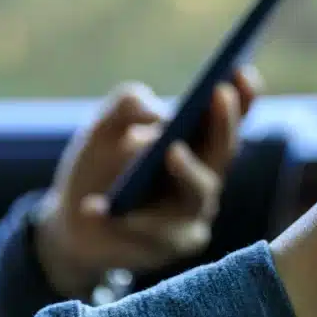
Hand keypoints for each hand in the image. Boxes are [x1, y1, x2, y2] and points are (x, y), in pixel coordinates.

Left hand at [34, 66, 261, 298]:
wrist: (73, 224)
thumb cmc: (100, 169)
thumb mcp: (104, 129)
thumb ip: (126, 105)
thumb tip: (157, 115)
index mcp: (199, 146)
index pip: (230, 120)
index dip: (243, 96)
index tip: (242, 69)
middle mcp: (206, 180)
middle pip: (224, 153)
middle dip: (224, 123)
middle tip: (217, 94)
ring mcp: (193, 216)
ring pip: (199, 194)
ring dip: (188, 170)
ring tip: (170, 150)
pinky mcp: (169, 247)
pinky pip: (154, 234)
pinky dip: (124, 221)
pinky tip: (95, 209)